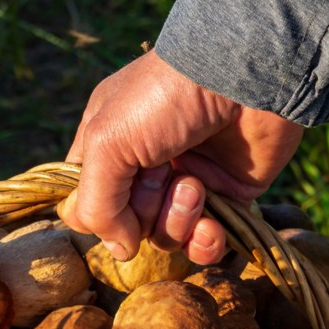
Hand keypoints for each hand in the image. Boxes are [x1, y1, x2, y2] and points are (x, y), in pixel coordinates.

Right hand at [58, 49, 302, 263]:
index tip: (109, 195)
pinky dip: (205, 242)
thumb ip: (97, 204)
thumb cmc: (165, 98)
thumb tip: (120, 251)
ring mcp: (186, 182)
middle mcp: (144, 166)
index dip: (94, 211)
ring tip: (195, 186)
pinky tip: (211, 225)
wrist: (244, 77)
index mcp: (107, 144)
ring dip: (177, 219)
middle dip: (143, 210)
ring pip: (165, 236)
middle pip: (126, 225)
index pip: (84, 200)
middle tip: (162, 173)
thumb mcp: (108, 142)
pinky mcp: (226, 196)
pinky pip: (205, 242)